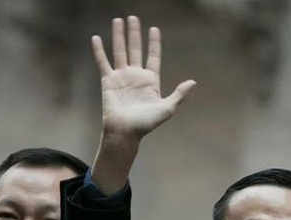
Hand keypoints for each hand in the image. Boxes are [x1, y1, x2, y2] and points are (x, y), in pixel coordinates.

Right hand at [93, 16, 195, 138]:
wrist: (125, 132)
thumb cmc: (146, 123)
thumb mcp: (167, 109)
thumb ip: (179, 94)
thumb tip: (193, 82)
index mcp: (151, 80)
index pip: (153, 56)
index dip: (154, 43)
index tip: (154, 29)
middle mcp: (136, 76)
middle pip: (136, 49)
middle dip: (135, 33)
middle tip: (133, 17)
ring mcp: (122, 77)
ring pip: (120, 51)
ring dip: (119, 36)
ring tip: (118, 20)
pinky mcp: (108, 81)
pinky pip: (103, 62)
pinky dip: (99, 50)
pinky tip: (96, 37)